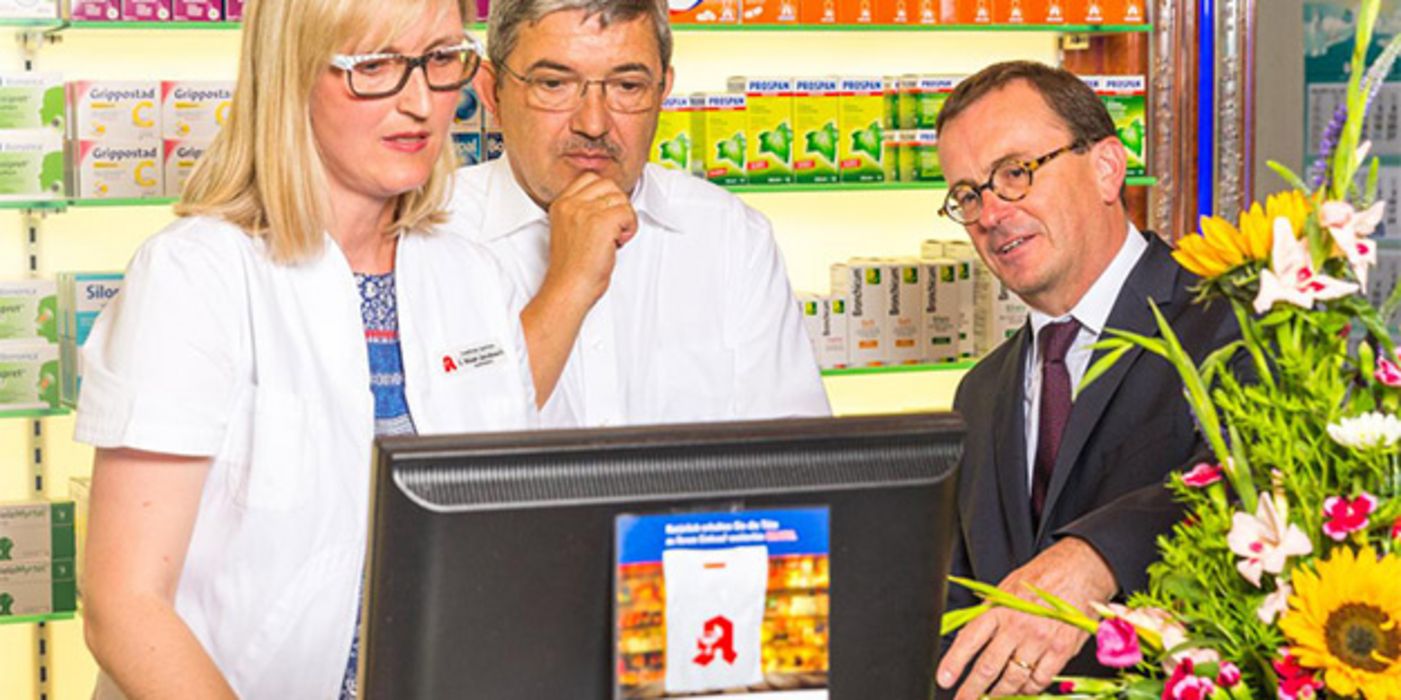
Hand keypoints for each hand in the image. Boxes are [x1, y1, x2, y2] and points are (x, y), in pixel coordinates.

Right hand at [540, 172, 638, 308]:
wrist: (569, 287)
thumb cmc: (571, 268)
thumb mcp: (569, 230)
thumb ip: (582, 213)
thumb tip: (608, 204)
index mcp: (561, 204)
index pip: (589, 179)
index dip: (605, 195)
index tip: (606, 215)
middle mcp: (571, 204)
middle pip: (609, 185)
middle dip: (617, 205)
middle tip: (612, 228)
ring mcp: (586, 211)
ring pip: (621, 199)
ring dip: (625, 218)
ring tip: (614, 237)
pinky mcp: (602, 222)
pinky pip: (628, 213)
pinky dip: (630, 229)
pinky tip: (617, 243)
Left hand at [937, 537, 1117, 697]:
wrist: (1080, 569)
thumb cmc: (1042, 577)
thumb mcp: (1006, 588)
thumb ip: (989, 613)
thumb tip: (970, 636)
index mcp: (999, 608)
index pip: (969, 640)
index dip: (954, 663)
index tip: (943, 679)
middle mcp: (1017, 626)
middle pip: (988, 667)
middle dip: (972, 690)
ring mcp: (1040, 640)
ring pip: (1013, 679)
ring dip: (999, 693)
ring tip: (991, 697)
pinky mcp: (1061, 651)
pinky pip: (1039, 680)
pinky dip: (1028, 689)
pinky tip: (1022, 689)